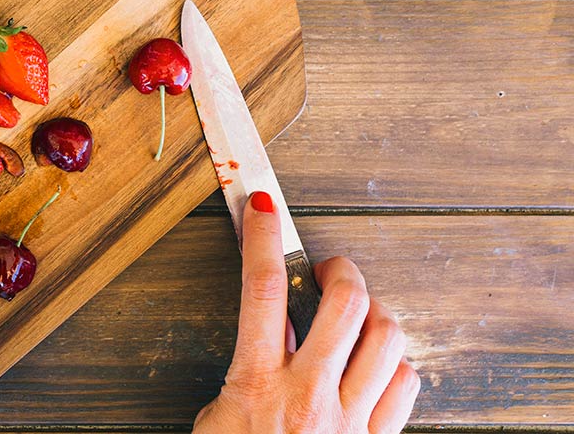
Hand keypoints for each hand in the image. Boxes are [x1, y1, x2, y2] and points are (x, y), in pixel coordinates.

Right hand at [193, 191, 419, 432]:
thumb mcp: (215, 424)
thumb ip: (243, 380)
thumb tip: (266, 344)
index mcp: (257, 386)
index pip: (260, 292)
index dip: (262, 241)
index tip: (263, 209)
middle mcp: (309, 397)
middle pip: (345, 303)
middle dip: (339, 271)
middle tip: (326, 271)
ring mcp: (350, 420)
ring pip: (387, 339)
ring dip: (372, 317)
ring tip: (353, 319)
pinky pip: (406, 386)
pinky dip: (394, 366)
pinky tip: (373, 368)